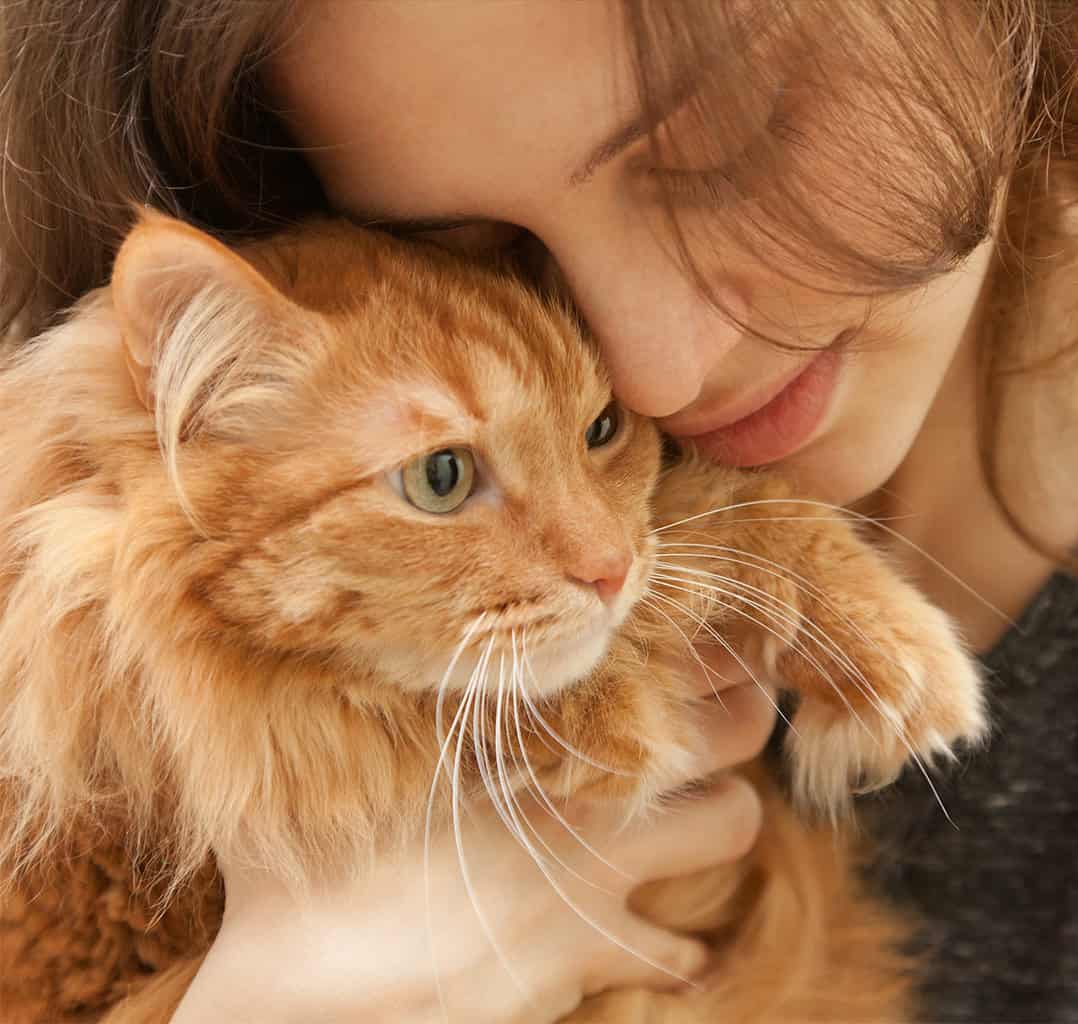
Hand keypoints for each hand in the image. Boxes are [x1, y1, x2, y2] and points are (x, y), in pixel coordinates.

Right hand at [171, 678, 774, 1023]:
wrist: (316, 989)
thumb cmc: (323, 855)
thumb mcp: (349, 740)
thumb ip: (388, 680)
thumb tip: (379, 629)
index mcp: (548, 738)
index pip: (680, 665)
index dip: (717, 644)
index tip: (724, 631)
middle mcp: (599, 799)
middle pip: (737, 734)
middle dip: (745, 712)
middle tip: (729, 701)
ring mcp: (606, 881)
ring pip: (734, 824)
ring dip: (723, 811)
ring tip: (695, 801)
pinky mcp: (588, 961)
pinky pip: (672, 953)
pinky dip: (673, 945)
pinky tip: (651, 938)